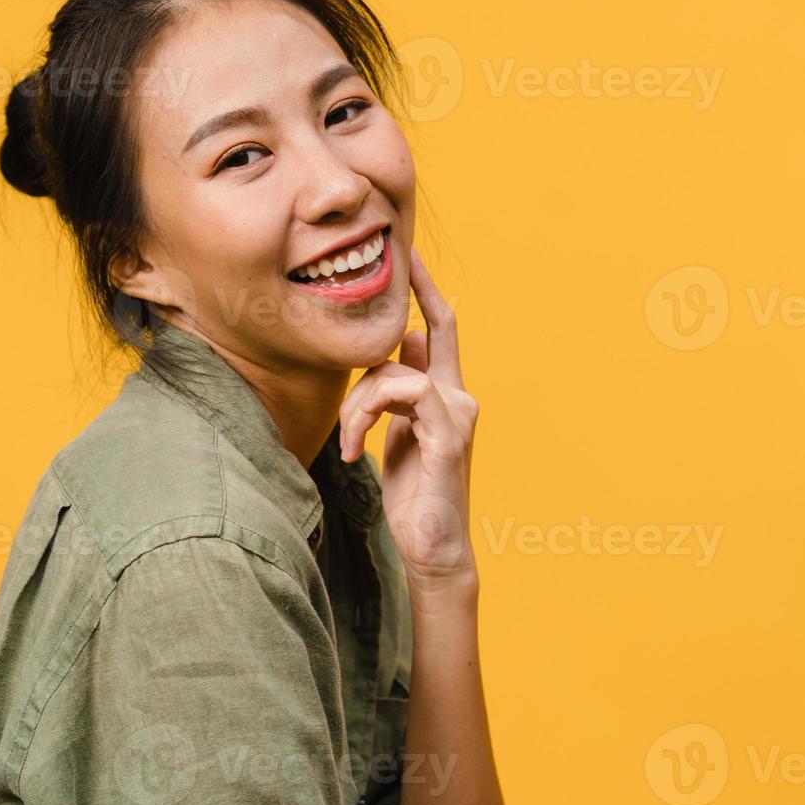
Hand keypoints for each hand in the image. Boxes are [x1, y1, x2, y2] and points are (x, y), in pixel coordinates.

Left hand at [338, 246, 478, 592]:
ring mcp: (457, 416)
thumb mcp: (396, 433)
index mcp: (445, 393)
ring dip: (358, 403)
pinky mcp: (448, 438)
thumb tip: (406, 343)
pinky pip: (405, 397)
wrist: (430, 549)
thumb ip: (399, 392)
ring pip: (397, 373)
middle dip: (417, 295)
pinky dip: (368, 417)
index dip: (427, 290)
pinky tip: (355, 451)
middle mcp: (458, 397)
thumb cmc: (411, 494)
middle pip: (431, 333)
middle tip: (397, 269)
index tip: (410, 255)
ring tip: (346, 443)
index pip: (441, 327)